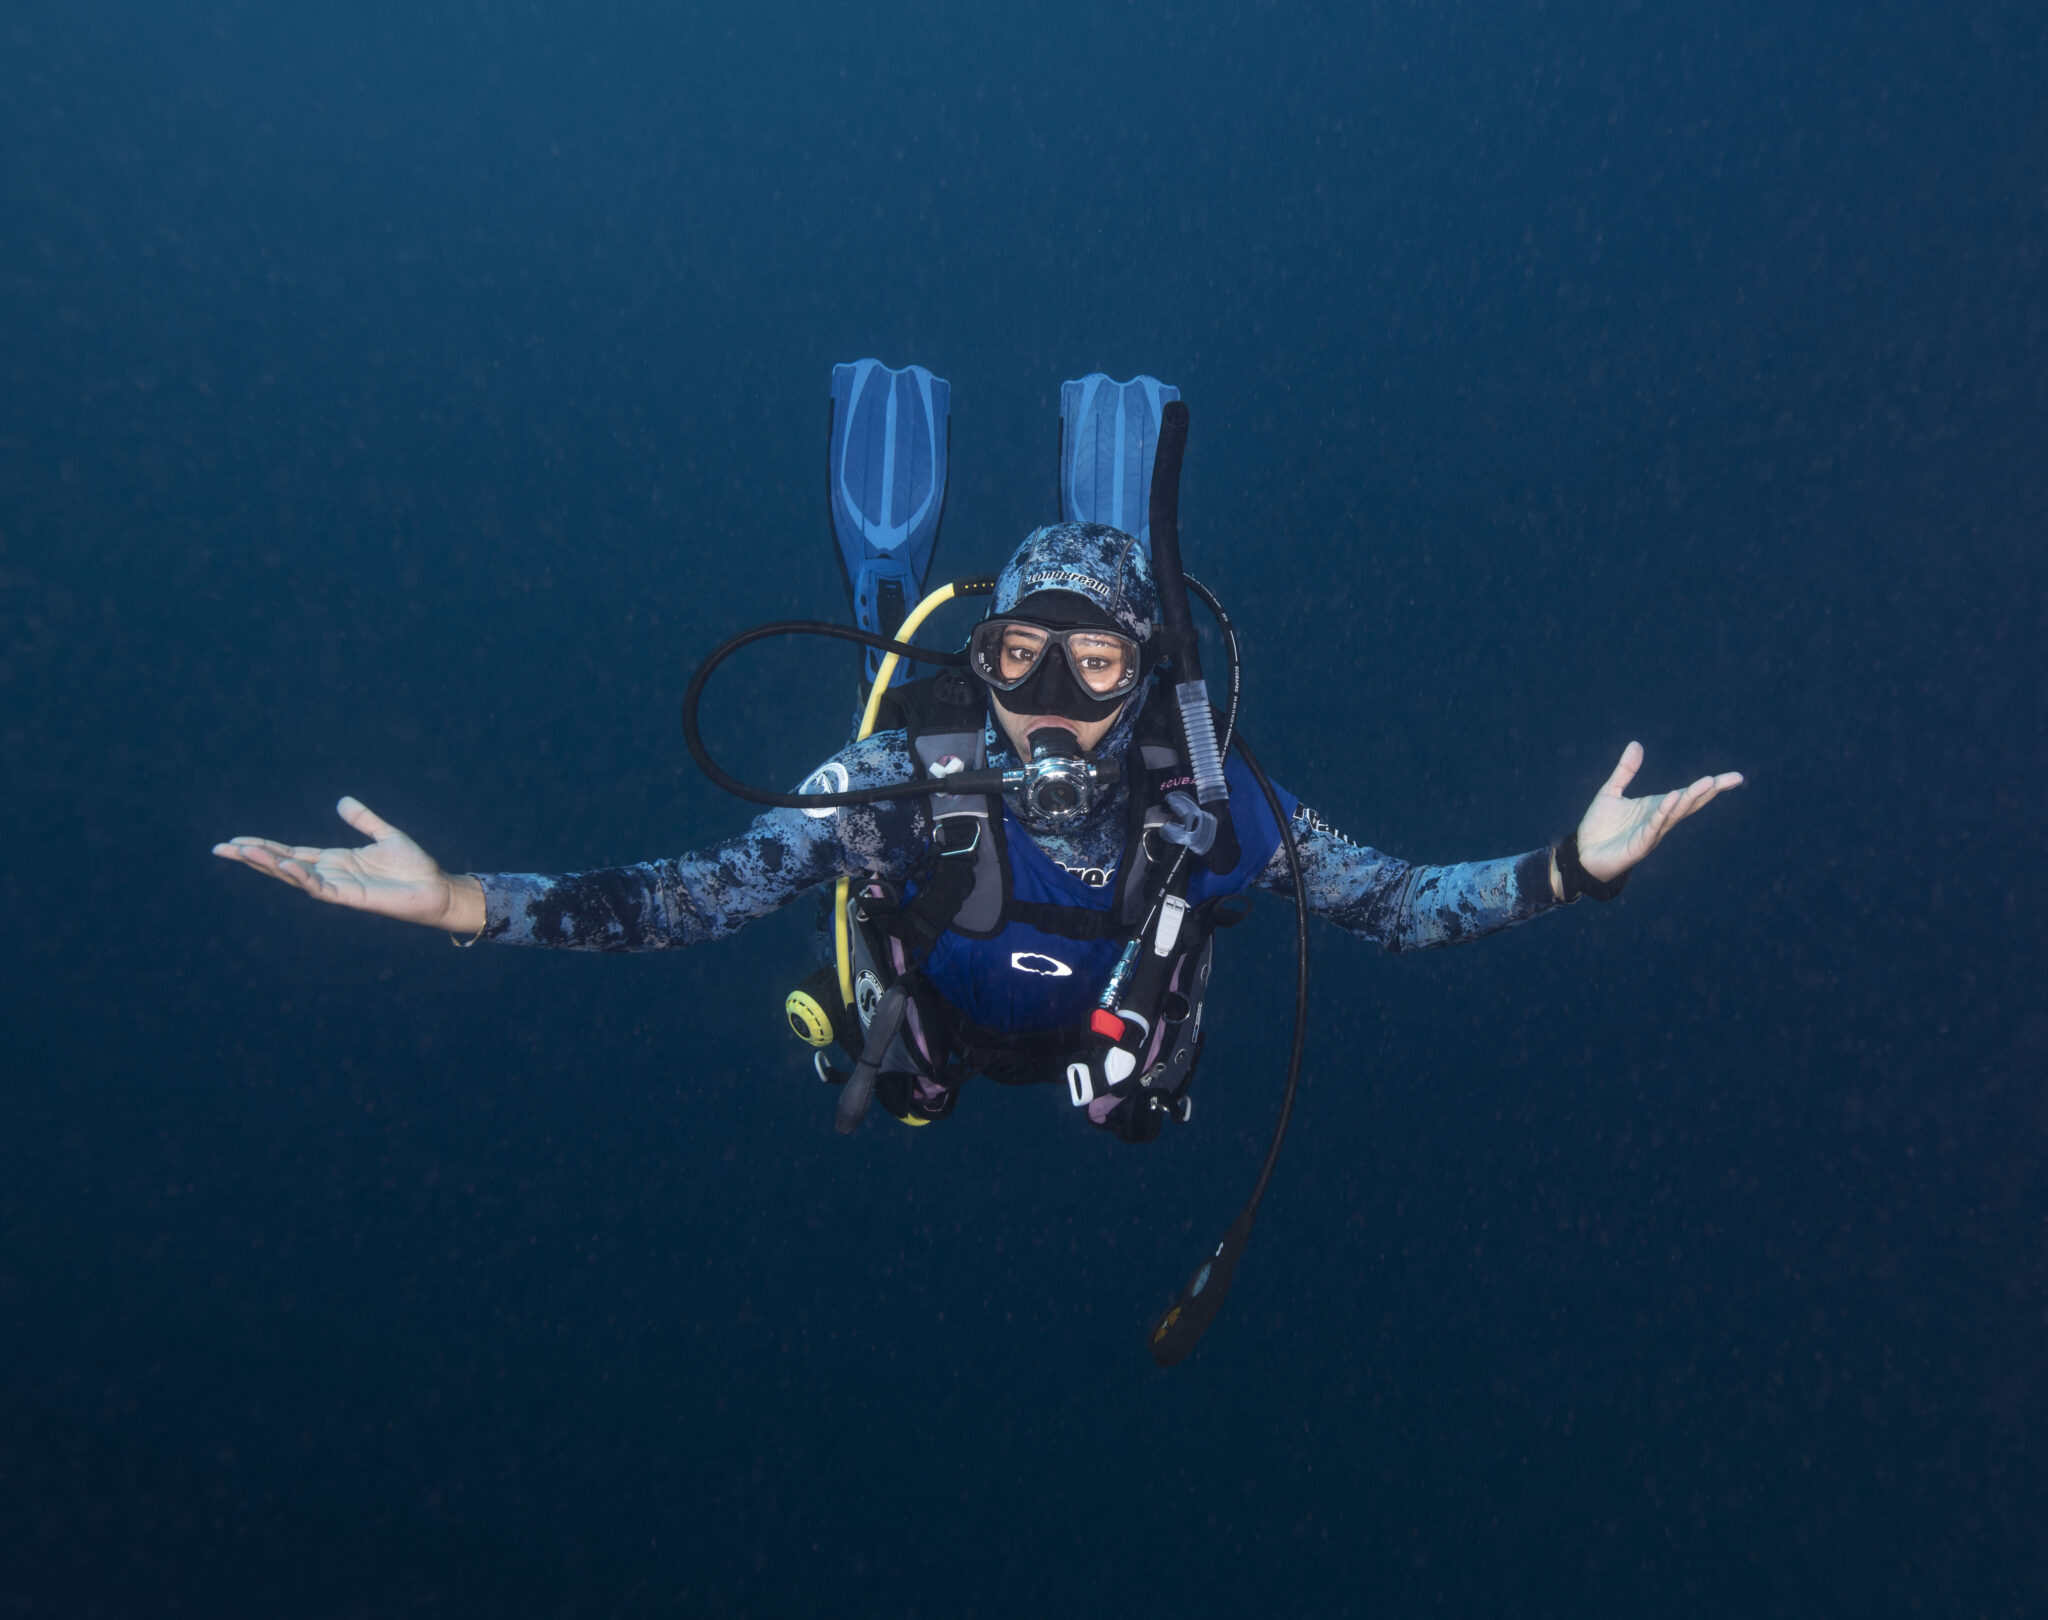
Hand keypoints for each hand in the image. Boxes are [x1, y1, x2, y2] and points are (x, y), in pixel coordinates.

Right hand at [212, 797, 484, 932]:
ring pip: (294, 876)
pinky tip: (283, 866)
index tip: (235, 841)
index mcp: (334, 860)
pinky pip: (319, 888)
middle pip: (282, 864)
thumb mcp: (385, 835)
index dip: (263, 847)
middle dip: (252, 857)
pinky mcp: (351, 898)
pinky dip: (301, 877)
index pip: (290, 852)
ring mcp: (338, 887)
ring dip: (269, 865)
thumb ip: (363, 820)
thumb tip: (341, 801)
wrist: (436, 888)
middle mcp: (330, 874)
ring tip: (243, 853)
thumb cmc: (413, 866)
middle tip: (221, 849)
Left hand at [1573, 742, 1743, 884]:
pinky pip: (1655, 826)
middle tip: (1727, 779)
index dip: (1712, 786)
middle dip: (1708, 791)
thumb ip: (1626, 770)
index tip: (1736, 777)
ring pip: (1676, 814)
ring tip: (1707, 782)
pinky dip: (1664, 813)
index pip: (1689, 794)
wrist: (1582, 853)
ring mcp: (1652, 833)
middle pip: (1690, 804)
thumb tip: (1636, 743)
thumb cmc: (1600, 826)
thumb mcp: (1611, 791)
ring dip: (1690, 798)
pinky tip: (1673, 798)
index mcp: (1657, 807)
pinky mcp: (1640, 845)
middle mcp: (1660, 820)